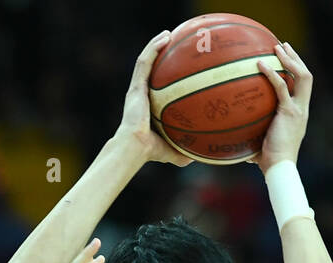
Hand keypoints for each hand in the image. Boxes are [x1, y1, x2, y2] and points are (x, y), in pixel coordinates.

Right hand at [114, 29, 193, 167]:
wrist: (134, 147)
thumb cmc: (149, 151)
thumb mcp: (171, 151)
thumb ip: (182, 153)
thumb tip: (198, 157)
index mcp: (147, 105)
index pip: (155, 86)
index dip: (163, 74)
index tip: (176, 67)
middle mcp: (141, 94)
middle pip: (150, 69)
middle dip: (160, 55)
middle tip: (174, 45)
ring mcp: (137, 89)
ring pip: (146, 60)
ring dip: (156, 45)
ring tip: (169, 34)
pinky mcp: (136, 86)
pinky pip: (145, 62)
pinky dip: (153, 48)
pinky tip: (165, 37)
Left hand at [246, 41, 312, 172]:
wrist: (279, 168)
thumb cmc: (268, 161)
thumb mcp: (262, 142)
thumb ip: (254, 133)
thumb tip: (234, 136)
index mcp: (300, 114)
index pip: (303, 87)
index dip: (296, 71)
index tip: (286, 59)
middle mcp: (303, 109)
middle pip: (306, 77)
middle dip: (296, 58)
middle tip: (283, 46)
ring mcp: (298, 109)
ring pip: (302, 77)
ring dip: (291, 60)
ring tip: (277, 47)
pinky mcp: (289, 112)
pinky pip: (281, 87)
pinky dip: (272, 74)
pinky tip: (260, 65)